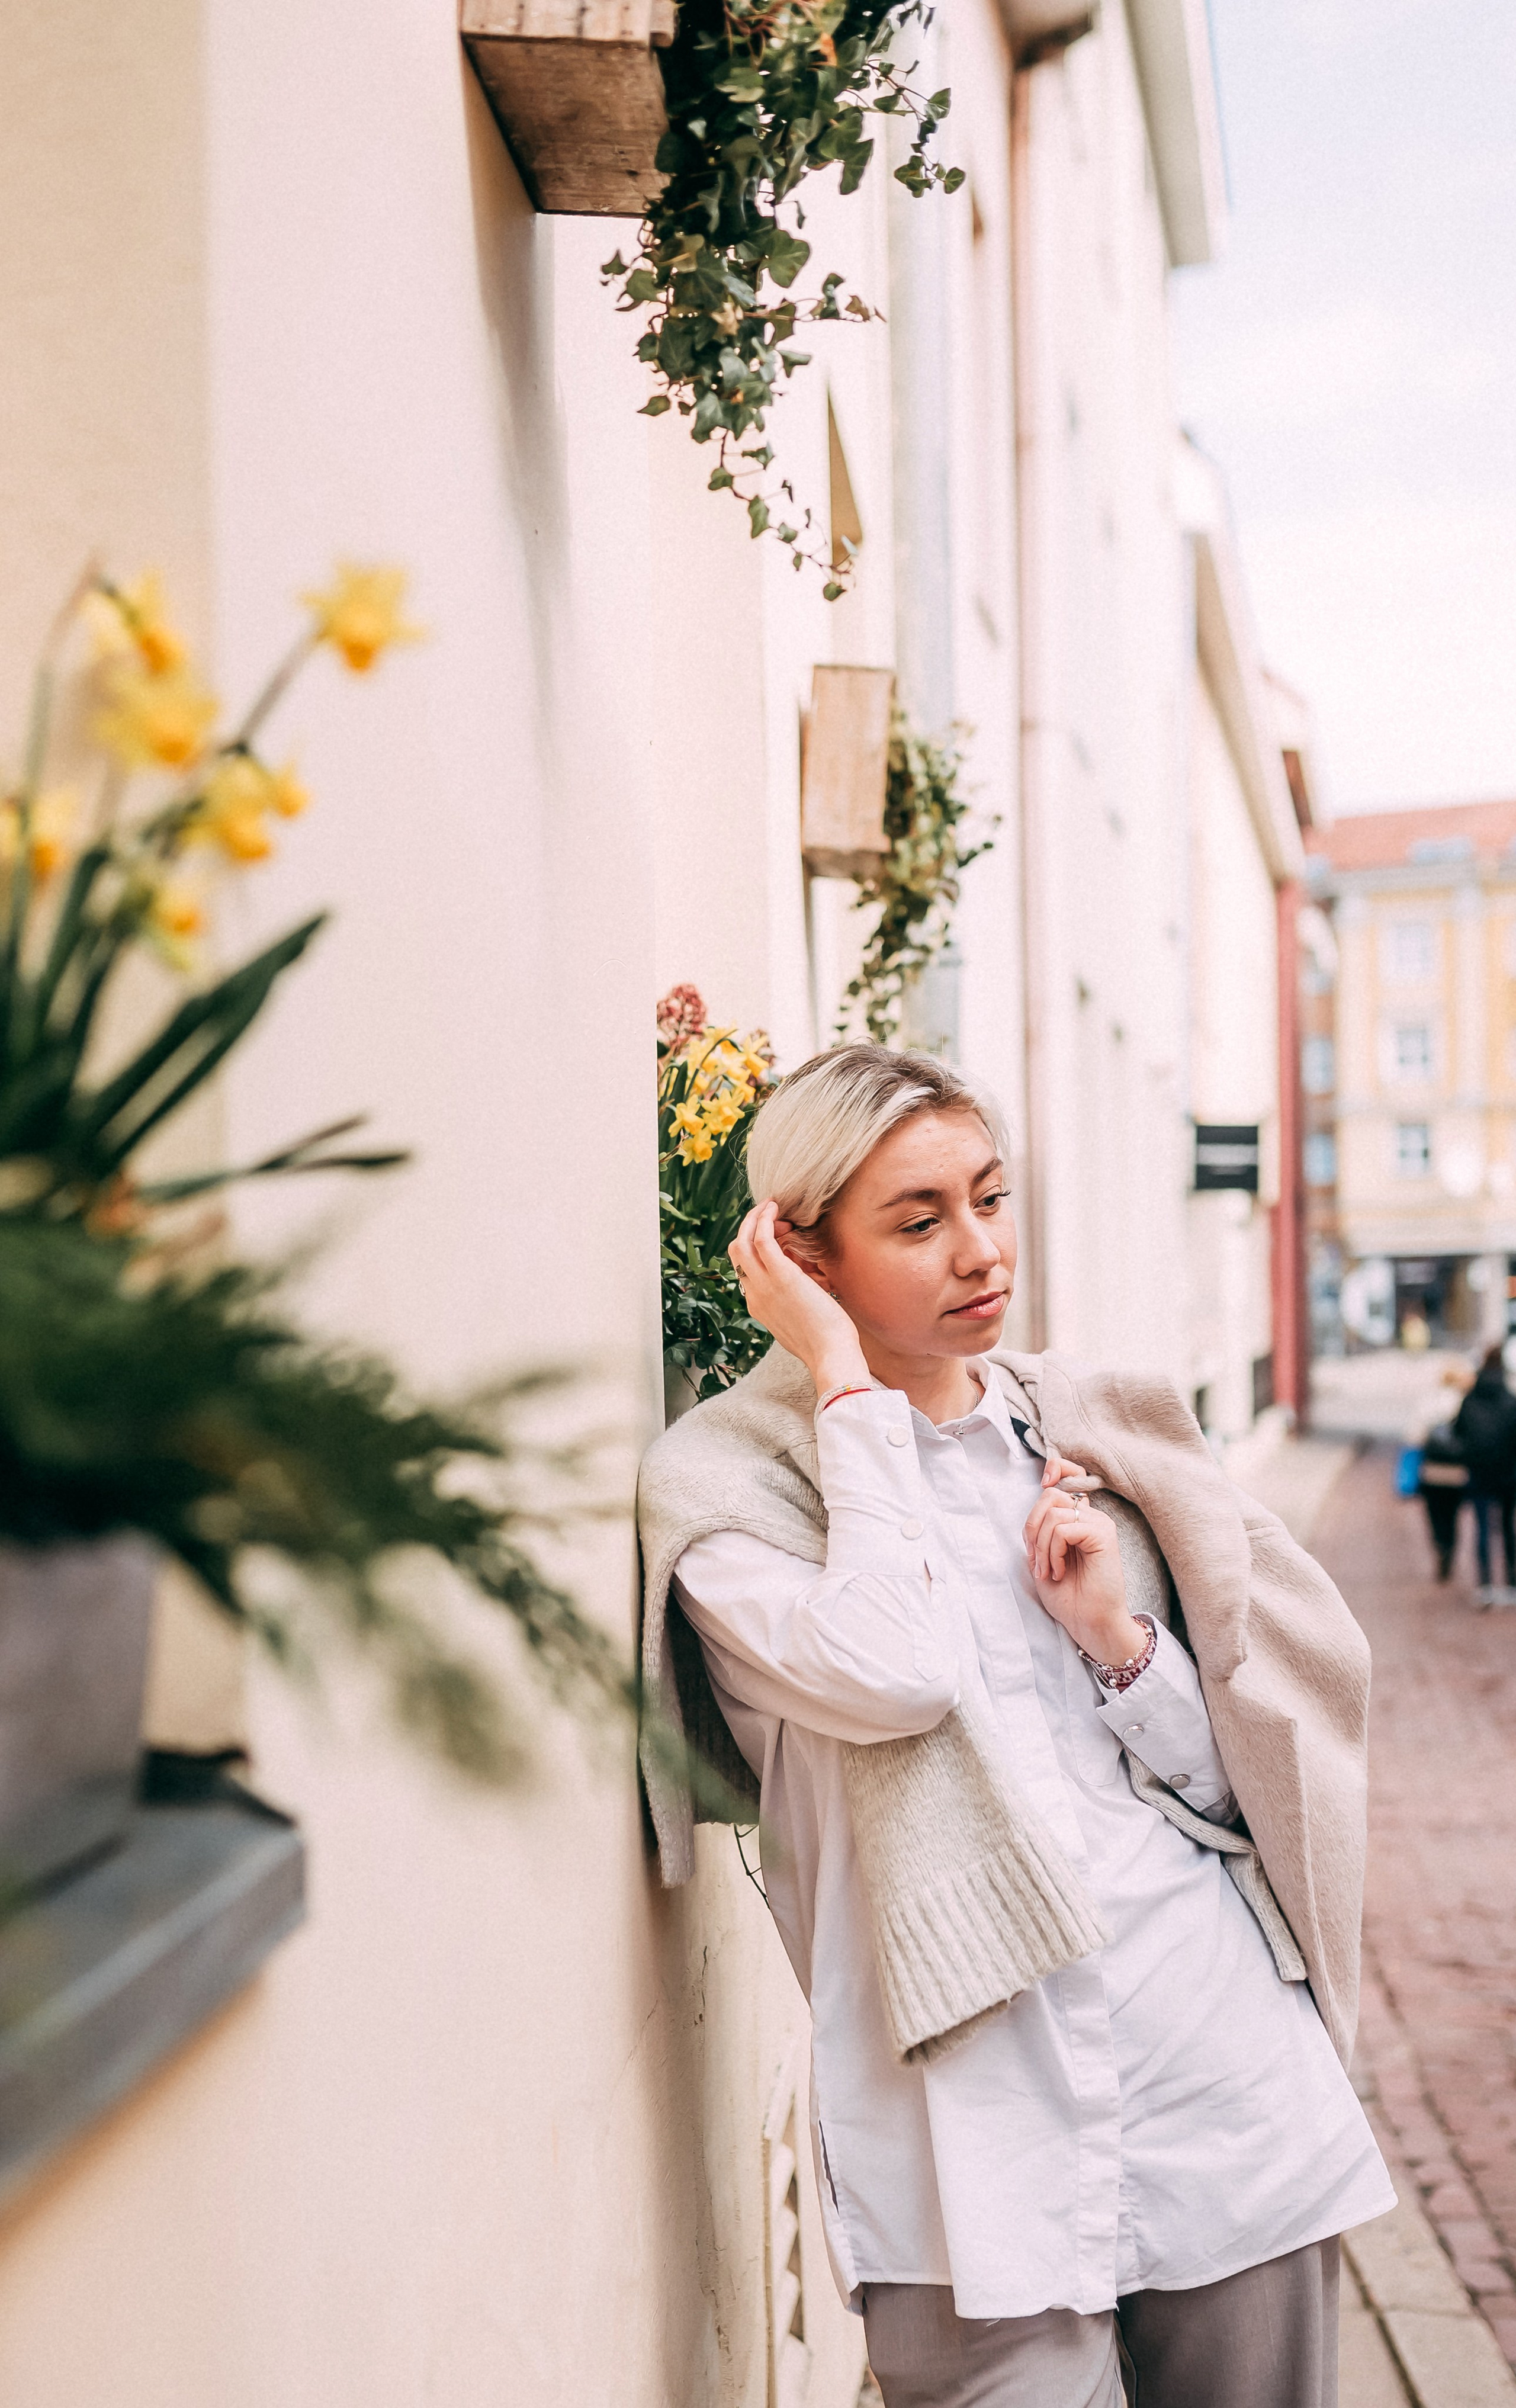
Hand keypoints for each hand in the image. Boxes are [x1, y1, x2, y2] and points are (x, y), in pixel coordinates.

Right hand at [729, 1199, 869, 1396]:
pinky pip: (761, 1238)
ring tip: (773, 1206)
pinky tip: (775, 1207)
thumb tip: (804, 1275)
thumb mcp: (802, 1317)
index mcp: (758, 1306)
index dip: (757, 1245)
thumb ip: (795, 1297)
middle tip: (773, 1216)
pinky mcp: (781, 1275)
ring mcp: (764, 1285)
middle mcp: (754, 1295)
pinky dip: (764, 1219)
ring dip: (755, 1218)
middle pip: (736, 1251)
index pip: (745, 1268)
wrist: (831, 1355)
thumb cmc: (827, 1340)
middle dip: (750, 1228)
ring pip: (742, 1241)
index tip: (781, 1235)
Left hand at [1022, 1451, 1145, 1665]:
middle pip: (1050, 1495)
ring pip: (1053, 1513)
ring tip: (1047, 1571)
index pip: (1071, 1473)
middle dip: (1032, 1527)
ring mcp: (1099, 1523)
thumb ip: (1040, 1530)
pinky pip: (1064, 1529)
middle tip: (1035, 1559)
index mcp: (1077, 1519)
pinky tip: (1060, 1571)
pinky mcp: (1104, 1535)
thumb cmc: (1068, 1596)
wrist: (1088, 1622)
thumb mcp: (1043, 1557)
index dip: (1057, 1468)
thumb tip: (1034, 1509)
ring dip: (1041, 1547)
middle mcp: (1091, 1516)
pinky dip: (1053, 1552)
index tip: (1045, 1478)